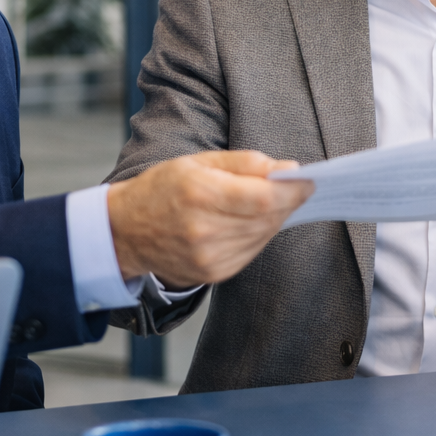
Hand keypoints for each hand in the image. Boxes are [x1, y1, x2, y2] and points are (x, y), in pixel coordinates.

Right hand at [106, 151, 312, 287]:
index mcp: (199, 195)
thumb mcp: (198, 161)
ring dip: (275, 217)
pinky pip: (252, 251)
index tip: (309, 179)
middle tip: (298, 186)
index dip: (292, 189)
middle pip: (268, 218)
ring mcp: (209, 258)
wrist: (126, 231)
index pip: (263, 198)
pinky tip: (252, 221)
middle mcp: (204, 231)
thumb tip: (286, 168)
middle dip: (288, 200)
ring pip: (263, 235)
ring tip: (271, 200)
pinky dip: (259, 234)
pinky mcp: (214, 274)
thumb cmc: (162, 189)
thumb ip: (244, 163)